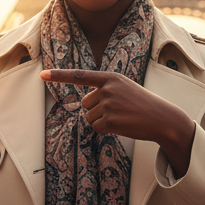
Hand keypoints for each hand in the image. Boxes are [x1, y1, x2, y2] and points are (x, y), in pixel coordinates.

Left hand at [40, 69, 195, 176]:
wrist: (162, 118)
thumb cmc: (142, 104)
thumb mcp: (124, 88)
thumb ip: (105, 89)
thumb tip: (84, 104)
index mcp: (110, 77)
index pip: (80, 75)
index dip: (59, 75)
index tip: (42, 74)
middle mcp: (107, 88)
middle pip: (85, 103)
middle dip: (97, 110)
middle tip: (118, 111)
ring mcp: (108, 104)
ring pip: (89, 117)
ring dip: (102, 121)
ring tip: (121, 118)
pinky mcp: (110, 120)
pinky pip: (96, 128)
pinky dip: (105, 130)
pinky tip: (121, 126)